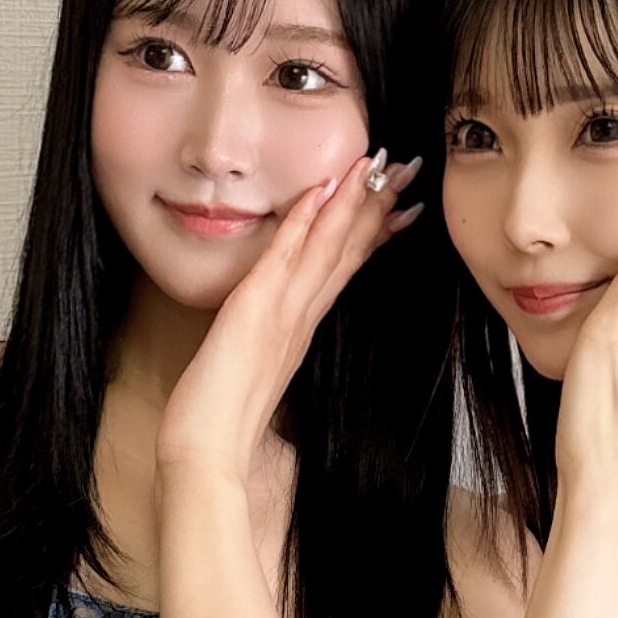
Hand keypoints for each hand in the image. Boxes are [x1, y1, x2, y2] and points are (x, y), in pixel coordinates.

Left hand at [158, 151, 426, 480]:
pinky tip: (323, 189)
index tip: (403, 206)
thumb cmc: (224, 425)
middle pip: (348, 251)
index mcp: (302, 330)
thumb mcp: (255, 378)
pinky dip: (306, 220)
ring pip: (327, 247)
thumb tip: (277, 343)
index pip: (345, 270)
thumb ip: (271, 353)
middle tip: (409, 167)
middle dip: (380, 206)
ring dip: (354, 201)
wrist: (207, 455)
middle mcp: (301, 317)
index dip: (374, 234)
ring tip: (379, 162)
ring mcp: (282, 312)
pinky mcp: (256, 311)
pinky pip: (286, 256)